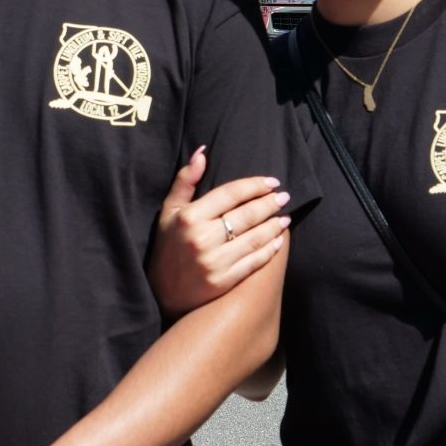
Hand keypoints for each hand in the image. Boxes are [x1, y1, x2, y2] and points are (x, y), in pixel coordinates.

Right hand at [147, 148, 288, 318]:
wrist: (161, 292)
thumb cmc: (168, 246)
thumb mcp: (168, 211)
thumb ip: (185, 181)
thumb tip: (202, 152)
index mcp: (189, 217)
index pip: (231, 194)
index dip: (254, 185)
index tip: (272, 181)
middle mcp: (202, 238)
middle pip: (246, 215)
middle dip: (269, 204)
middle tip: (284, 197)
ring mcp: (214, 262)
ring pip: (254, 238)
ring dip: (274, 226)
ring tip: (284, 217)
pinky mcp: (223, 282)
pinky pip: (253, 262)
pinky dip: (269, 250)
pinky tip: (278, 241)